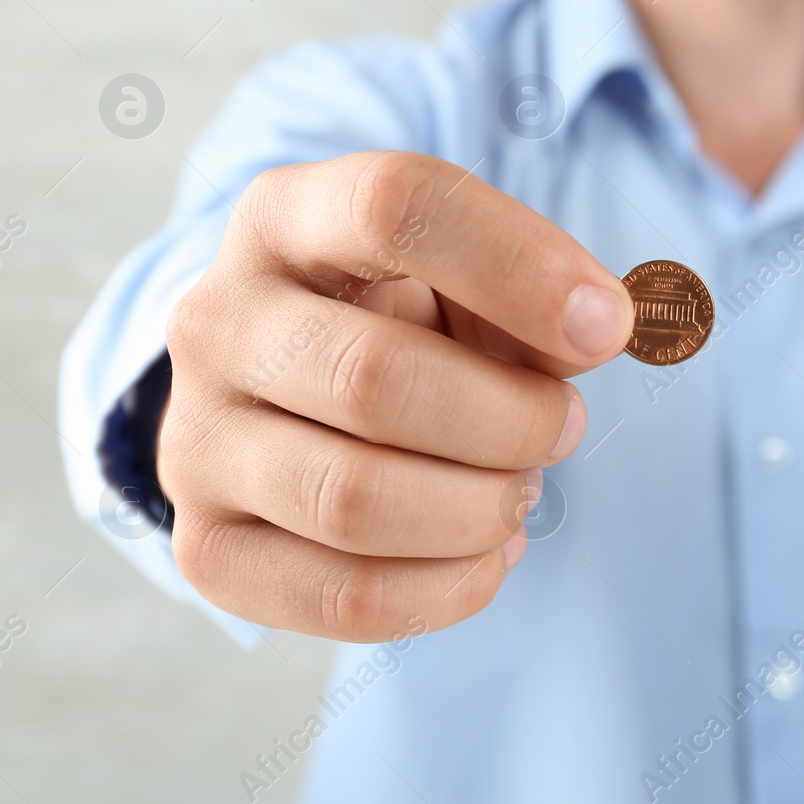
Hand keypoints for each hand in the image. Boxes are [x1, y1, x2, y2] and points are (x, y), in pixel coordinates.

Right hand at [157, 151, 632, 640]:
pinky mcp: (209, 548)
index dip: (521, 267)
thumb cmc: (413, 324)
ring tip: (519, 489)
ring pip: (355, 500)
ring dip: (482, 507)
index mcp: (289, 216)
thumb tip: (597, 331)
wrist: (302, 399)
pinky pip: (347, 596)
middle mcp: (217, 320)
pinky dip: (453, 585)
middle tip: (563, 425)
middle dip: (512, 420)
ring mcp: (196, 440)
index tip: (607, 326)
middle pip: (375, 380)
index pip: (396, 207)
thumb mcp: (472, 279)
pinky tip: (487, 551)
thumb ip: (538, 297)